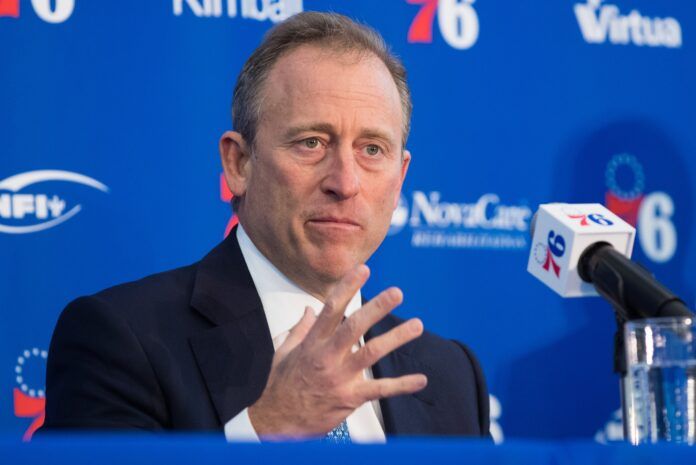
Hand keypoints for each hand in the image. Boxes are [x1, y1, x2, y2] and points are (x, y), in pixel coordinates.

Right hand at [247, 264, 426, 438]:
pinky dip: (402, 385)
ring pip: (372, 352)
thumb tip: (310, 309)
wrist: (277, 422)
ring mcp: (339, 378)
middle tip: (397, 292)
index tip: (363, 270)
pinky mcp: (349, 399)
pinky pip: (379, 390)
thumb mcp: (284, 353)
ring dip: (396, 338)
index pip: (331, 308)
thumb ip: (301, 330)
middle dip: (377, 307)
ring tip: (417, 325)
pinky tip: (421, 379)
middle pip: (354, 326)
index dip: (347, 287)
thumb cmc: (280, 386)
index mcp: (312, 343)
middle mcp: (326, 357)